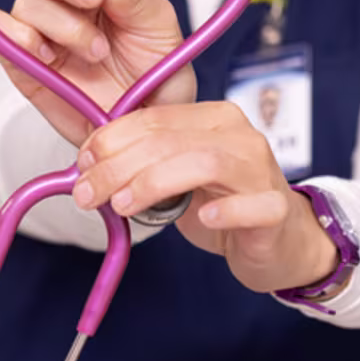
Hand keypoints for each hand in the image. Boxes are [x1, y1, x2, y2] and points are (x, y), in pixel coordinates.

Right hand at [0, 0, 194, 146]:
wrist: (146, 131)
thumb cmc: (157, 77)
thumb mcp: (159, 31)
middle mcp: (63, 5)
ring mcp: (41, 35)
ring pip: (24, 4)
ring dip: (60, 23)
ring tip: (96, 52)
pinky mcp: (23, 67)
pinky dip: (14, 36)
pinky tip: (46, 53)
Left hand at [71, 102, 339, 294]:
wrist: (278, 241)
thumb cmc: (222, 204)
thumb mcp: (176, 178)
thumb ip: (142, 164)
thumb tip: (87, 163)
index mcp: (212, 118)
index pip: (154, 119)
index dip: (111, 139)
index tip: (81, 164)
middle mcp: (238, 135)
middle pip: (169, 141)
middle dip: (118, 167)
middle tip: (87, 195)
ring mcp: (260, 170)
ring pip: (203, 163)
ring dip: (153, 183)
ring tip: (121, 206)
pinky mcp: (275, 209)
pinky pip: (251, 204)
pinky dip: (225, 210)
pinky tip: (204, 219)